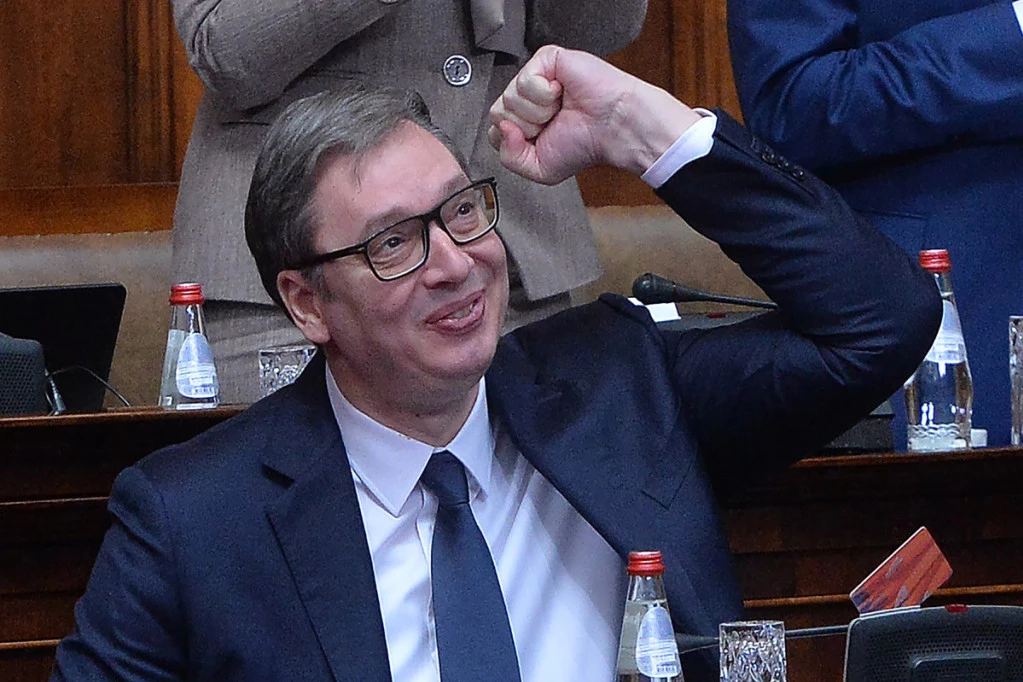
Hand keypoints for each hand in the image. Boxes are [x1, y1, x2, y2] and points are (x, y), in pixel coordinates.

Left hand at [488, 45, 700, 183]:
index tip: (542, 140)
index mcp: (525, 120)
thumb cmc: (585, 145)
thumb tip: (502, 129)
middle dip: (527, 127)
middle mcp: (527, 98)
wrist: (613, 128)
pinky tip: (562, 93)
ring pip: (509, 99)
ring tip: (561, 108)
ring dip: (539, 112)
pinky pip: (524, 81)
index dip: (515, 141)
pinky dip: (545, 95)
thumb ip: (510, 158)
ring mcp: (535, 77)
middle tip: (554, 122)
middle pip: (498, 114)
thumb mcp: (540, 169)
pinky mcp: (546, 59)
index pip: (495, 130)